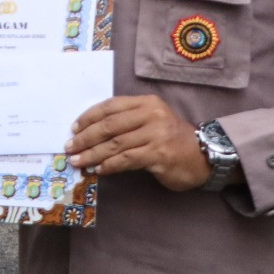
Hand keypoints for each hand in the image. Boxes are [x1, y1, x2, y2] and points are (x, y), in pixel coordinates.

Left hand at [66, 95, 209, 191]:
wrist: (204, 156)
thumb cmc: (172, 139)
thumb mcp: (151, 121)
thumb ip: (127, 122)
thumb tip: (91, 134)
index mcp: (146, 103)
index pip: (110, 106)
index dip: (89, 117)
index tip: (74, 129)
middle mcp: (151, 115)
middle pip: (109, 125)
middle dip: (85, 137)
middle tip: (70, 147)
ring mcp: (156, 134)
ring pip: (115, 144)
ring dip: (93, 154)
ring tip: (79, 162)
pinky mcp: (159, 154)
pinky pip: (127, 159)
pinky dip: (110, 165)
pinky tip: (99, 170)